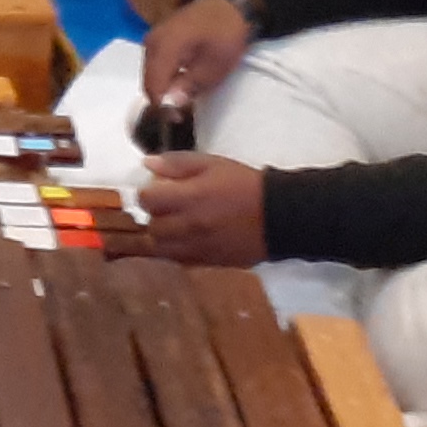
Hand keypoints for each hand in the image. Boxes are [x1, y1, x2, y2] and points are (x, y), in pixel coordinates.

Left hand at [137, 153, 269, 267]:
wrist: (279, 216)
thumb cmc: (244, 185)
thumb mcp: (211, 164)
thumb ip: (177, 163)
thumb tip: (148, 164)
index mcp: (189, 199)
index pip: (146, 200)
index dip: (147, 193)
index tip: (156, 189)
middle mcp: (189, 227)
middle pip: (151, 228)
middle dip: (153, 216)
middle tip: (166, 208)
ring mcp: (199, 248)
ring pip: (161, 250)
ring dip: (161, 237)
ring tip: (174, 225)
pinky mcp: (210, 262)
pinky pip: (180, 261)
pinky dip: (176, 251)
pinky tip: (186, 239)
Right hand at [139, 0, 255, 114]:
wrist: (229, 6)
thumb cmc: (225, 35)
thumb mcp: (215, 66)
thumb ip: (191, 86)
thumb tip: (172, 105)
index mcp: (164, 47)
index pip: (153, 86)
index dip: (163, 107)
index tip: (177, 119)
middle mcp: (151, 42)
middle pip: (149, 81)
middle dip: (163, 98)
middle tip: (183, 111)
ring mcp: (152, 38)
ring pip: (151, 73)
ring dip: (164, 87)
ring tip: (184, 96)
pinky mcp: (158, 38)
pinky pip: (155, 63)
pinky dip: (165, 76)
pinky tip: (181, 80)